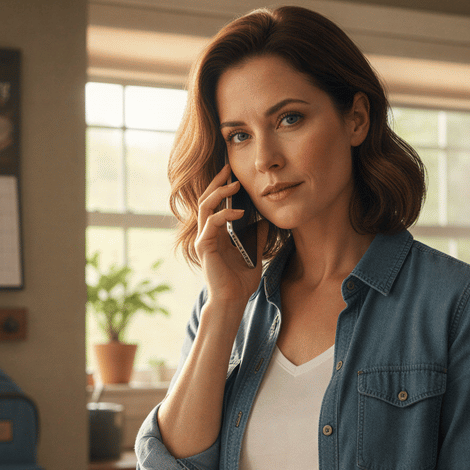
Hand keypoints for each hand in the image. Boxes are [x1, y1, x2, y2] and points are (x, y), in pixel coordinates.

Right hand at [194, 165, 265, 307]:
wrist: (233, 300)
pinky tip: (240, 213)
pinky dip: (225, 215)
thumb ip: (257, 237)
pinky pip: (211, 223)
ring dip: (219, 193)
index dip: (222, 188)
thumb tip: (266, 220)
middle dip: (217, 182)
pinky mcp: (204, 246)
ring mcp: (203, 239)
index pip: (215, 204)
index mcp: (217, 234)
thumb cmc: (241, 281)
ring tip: (235, 186)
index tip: (233, 174)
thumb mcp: (254, 253)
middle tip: (229, 169)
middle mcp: (207, 234)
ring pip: (205, 206)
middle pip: (206, 199)